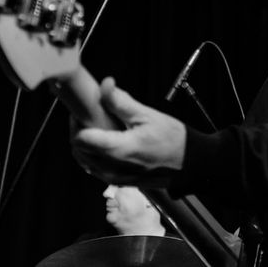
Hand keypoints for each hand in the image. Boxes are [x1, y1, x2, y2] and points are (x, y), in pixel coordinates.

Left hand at [71, 77, 186, 185]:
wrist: (191, 163)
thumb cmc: (173, 139)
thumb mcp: (148, 115)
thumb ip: (121, 102)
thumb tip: (104, 85)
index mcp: (121, 150)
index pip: (81, 140)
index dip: (77, 122)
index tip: (82, 110)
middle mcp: (115, 169)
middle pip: (79, 152)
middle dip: (78, 132)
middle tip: (87, 115)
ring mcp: (117, 179)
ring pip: (86, 162)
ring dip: (85, 145)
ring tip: (96, 127)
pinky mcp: (121, 183)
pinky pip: (97, 170)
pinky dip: (94, 156)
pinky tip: (105, 142)